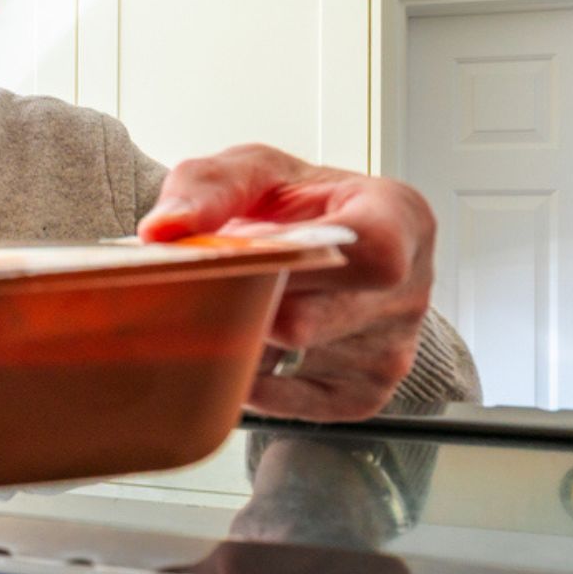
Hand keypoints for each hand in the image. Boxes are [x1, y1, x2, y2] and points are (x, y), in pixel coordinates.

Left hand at [137, 144, 433, 421]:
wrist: (312, 245)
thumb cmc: (293, 204)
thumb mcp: (253, 171)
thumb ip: (207, 186)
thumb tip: (164, 229)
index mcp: (397, 218)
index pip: (372, 250)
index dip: (300, 263)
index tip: (245, 255)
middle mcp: (408, 287)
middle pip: (313, 316)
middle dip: (245, 303)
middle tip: (199, 288)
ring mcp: (393, 347)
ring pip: (299, 356)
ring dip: (247, 338)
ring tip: (227, 306)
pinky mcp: (367, 393)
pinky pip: (301, 402)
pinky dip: (258, 380)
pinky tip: (245, 348)